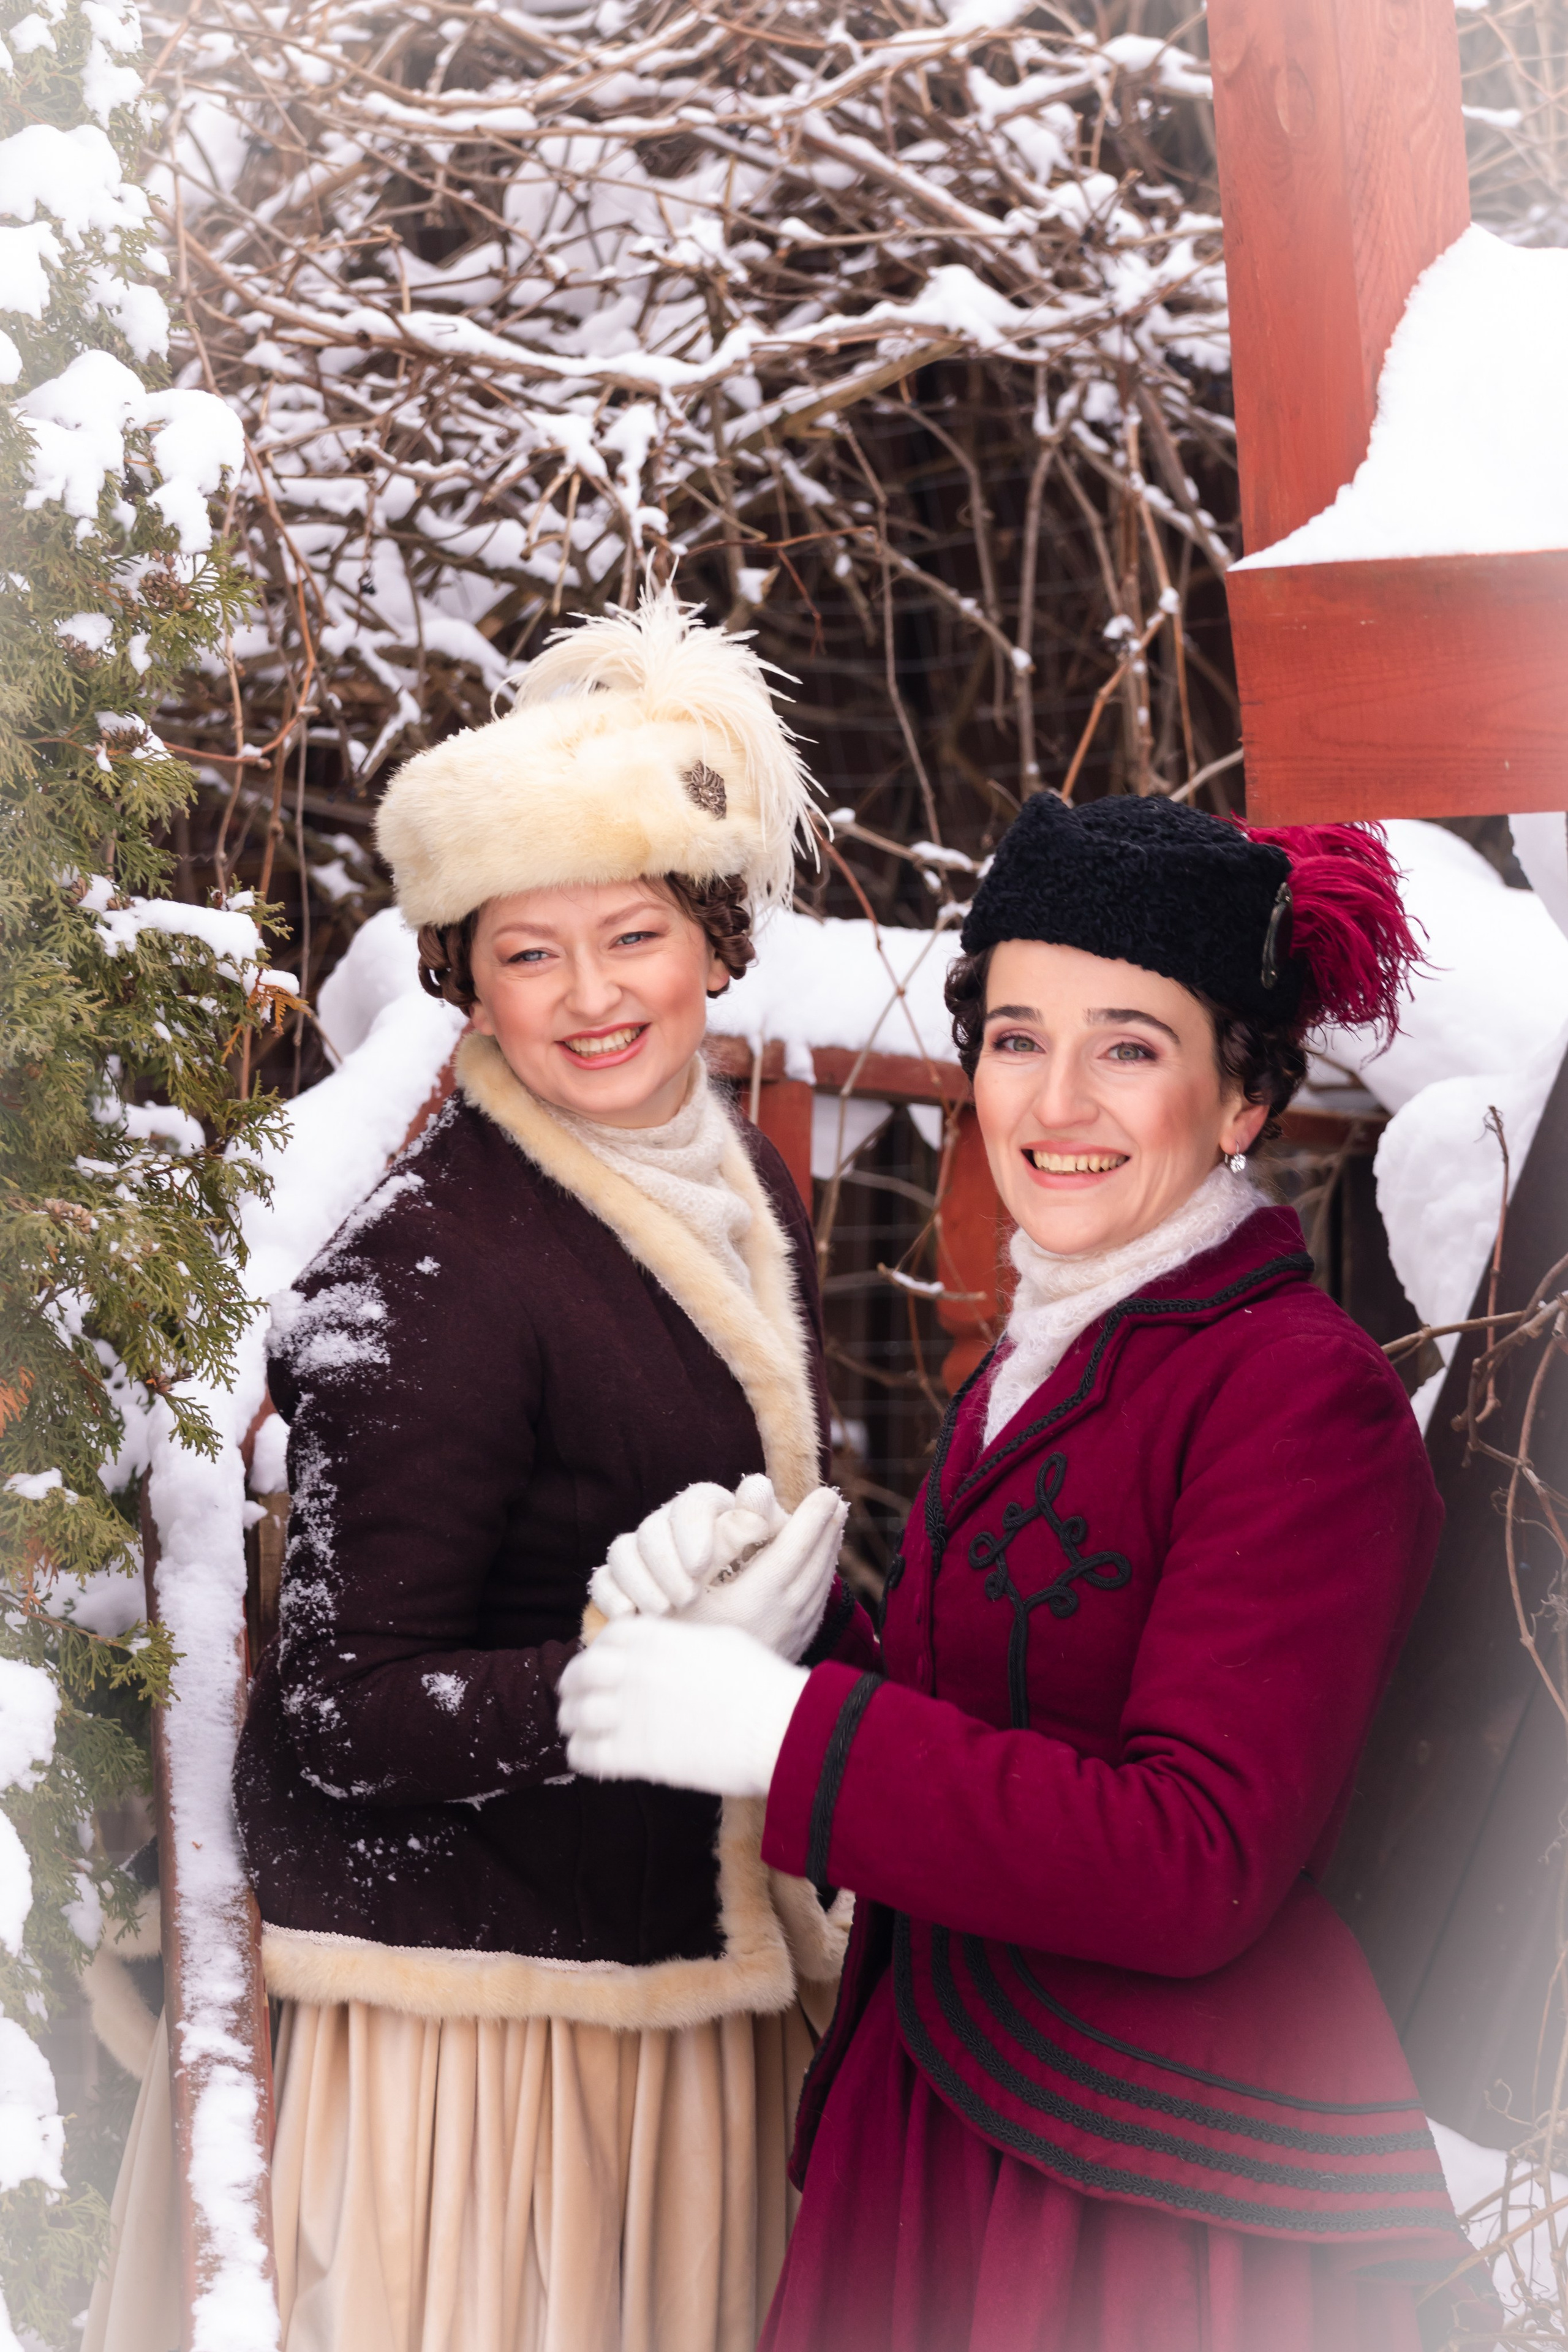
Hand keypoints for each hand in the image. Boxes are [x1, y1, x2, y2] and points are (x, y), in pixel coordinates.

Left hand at [558, 1617, 807, 1797]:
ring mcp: (629, 1712)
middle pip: (579, 1673)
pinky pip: (586, 1755)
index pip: (605, 1638)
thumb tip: (672, 1651)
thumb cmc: (761, 1683)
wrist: (777, 1727)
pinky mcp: (633, 1755)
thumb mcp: (720, 1641)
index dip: (599, 1653)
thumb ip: (682, 1642)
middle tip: (578, 1700)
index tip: (603, 1668)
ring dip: (575, 1722)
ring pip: (575, 1714)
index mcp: (654, 1638)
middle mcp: (634, 1669)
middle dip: (574, 1687)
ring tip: (582, 1731)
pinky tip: (594, 1758)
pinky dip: (583, 1756)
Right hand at [589, 1475, 786, 1622]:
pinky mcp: (623, 1581)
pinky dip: (612, 1596)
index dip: (692, 1529)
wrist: (739, 1629)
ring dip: (640, 1580)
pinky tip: (629, 1616)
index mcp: (711, 1510)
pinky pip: (603, 1580)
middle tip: (688, 1598)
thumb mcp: (769, 1552)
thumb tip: (755, 1487)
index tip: (701, 1566)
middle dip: (666, 1564)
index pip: (693, 1501)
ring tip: (665, 1611)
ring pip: (623, 1550)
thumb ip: (761, 1518)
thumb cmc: (759, 1581)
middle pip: (652, 1527)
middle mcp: (672, 1525)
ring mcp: (644, 1553)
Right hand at [679, 1486, 847, 1659]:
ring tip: (836, 1524)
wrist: (693, 1698)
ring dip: (829, 1553)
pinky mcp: (791, 1649)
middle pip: (814, 1566)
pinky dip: (823, 1579)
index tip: (825, 1494)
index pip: (794, 1551)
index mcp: (756, 1600)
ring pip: (819, 1586)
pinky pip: (816, 1606)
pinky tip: (823, 1566)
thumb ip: (720, 1542)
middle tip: (836, 1501)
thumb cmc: (676, 1632)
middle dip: (826, 1530)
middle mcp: (780, 1619)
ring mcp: (790, 1636)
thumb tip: (754, 1499)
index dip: (811, 1520)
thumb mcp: (687, 1584)